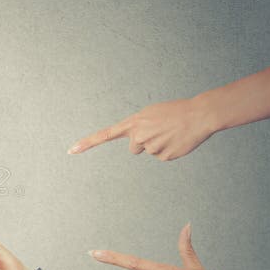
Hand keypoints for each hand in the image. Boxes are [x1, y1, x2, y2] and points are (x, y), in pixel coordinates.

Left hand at [68, 97, 214, 160]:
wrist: (199, 114)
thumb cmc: (174, 112)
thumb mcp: (150, 114)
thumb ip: (137, 127)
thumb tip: (135, 144)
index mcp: (133, 123)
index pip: (105, 135)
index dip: (87, 143)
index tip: (71, 150)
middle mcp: (138, 136)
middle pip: (134, 148)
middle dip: (144, 142)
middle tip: (160, 131)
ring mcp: (150, 147)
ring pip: (149, 152)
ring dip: (159, 144)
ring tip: (171, 133)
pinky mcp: (164, 157)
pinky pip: (162, 157)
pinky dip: (169, 150)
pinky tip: (177, 140)